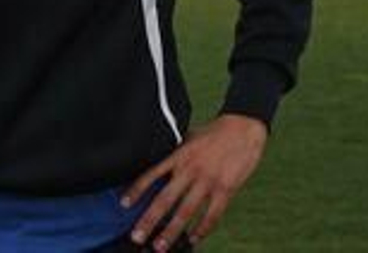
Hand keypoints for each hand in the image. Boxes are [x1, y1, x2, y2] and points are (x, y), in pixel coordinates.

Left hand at [124, 114, 268, 249]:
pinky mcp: (226, 189)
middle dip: (149, 220)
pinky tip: (193, 239)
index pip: (151, 175)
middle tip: (137, 236)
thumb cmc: (215, 132)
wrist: (243, 126)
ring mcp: (208, 181)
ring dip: (172, 231)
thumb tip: (159, 166)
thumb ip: (175, 154)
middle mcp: (189, 170)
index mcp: (178, 156)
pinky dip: (202, 229)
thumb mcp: (188, 138)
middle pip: (165, 199)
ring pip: (186, 211)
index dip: (136, 190)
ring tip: (160, 246)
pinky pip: (212, 214)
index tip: (124, 204)